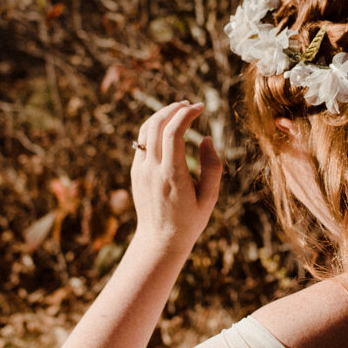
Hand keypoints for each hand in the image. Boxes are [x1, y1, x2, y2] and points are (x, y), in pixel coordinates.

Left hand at [128, 102, 221, 255]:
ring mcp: (140, 170)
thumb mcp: (210, 198)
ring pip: (146, 130)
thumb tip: (206, 139)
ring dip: (161, 115)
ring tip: (178, 110)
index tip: (200, 107)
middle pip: (157, 125)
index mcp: (172, 175)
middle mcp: (152, 170)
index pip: (174, 133)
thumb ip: (212, 167)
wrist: (160, 241)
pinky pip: (142, 142)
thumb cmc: (190, 221)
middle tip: (189, 105)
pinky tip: (168, 128)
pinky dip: (154, 128)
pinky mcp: (135, 172)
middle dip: (173, 109)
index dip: (186, 114)